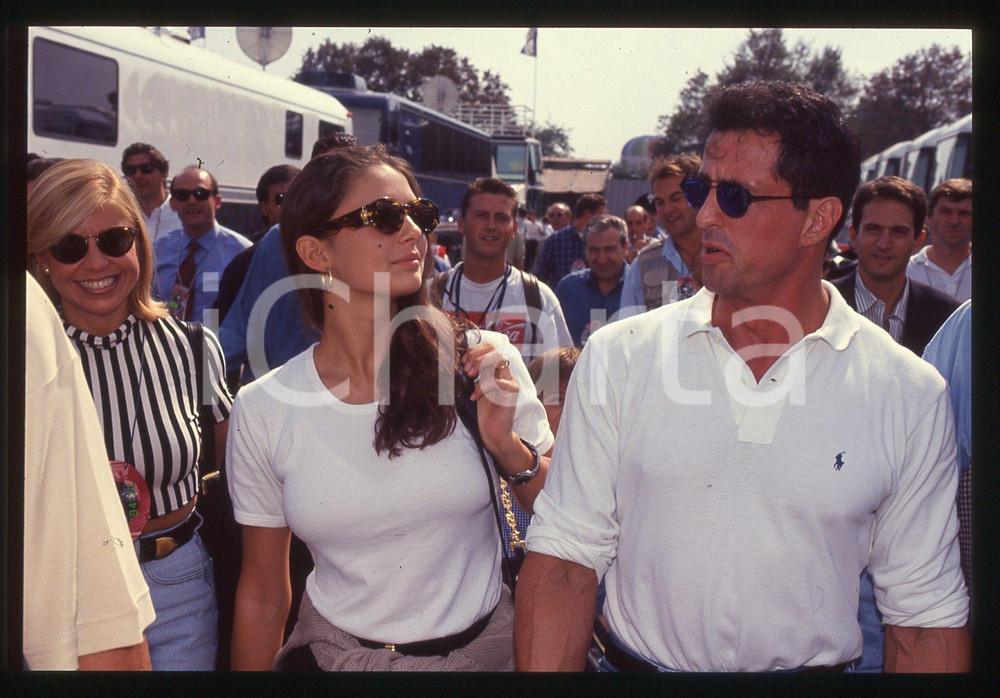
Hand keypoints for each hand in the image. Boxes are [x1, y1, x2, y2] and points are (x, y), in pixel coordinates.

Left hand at [462, 340, 518, 455]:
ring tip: (470, 378)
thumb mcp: (473, 389)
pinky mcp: (512, 392)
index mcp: (496, 370)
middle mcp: (505, 373)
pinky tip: (474, 397)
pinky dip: (482, 387)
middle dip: (476, 356)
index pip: (489, 347)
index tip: (462, 362)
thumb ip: (471, 375)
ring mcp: (510, 381)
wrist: (493, 432)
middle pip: (494, 349)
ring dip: (480, 367)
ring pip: (497, 360)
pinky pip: (497, 382)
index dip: (474, 351)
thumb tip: (457, 362)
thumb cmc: (483, 412)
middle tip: (466, 369)